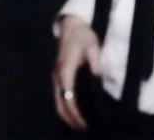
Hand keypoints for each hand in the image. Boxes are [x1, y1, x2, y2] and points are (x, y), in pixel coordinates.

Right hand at [52, 15, 100, 129]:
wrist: (71, 25)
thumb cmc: (83, 35)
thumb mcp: (93, 46)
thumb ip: (95, 63)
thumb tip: (97, 79)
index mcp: (66, 69)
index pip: (68, 97)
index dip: (75, 112)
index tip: (84, 122)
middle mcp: (58, 76)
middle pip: (60, 104)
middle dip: (70, 118)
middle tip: (84, 128)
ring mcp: (56, 76)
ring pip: (57, 101)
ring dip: (66, 114)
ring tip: (80, 124)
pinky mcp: (58, 76)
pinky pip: (59, 95)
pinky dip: (65, 106)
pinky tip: (75, 111)